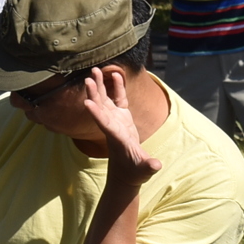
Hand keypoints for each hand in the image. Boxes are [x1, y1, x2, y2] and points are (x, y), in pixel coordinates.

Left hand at [78, 67, 159, 182]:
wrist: (126, 173)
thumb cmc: (135, 173)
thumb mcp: (143, 171)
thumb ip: (149, 167)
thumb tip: (156, 165)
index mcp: (116, 138)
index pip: (104, 125)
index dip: (96, 114)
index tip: (86, 103)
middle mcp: (112, 127)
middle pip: (101, 108)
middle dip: (94, 93)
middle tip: (88, 77)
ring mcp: (116, 121)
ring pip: (105, 100)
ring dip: (100, 86)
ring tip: (95, 70)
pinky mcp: (123, 119)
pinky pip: (119, 100)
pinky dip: (117, 88)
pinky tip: (116, 75)